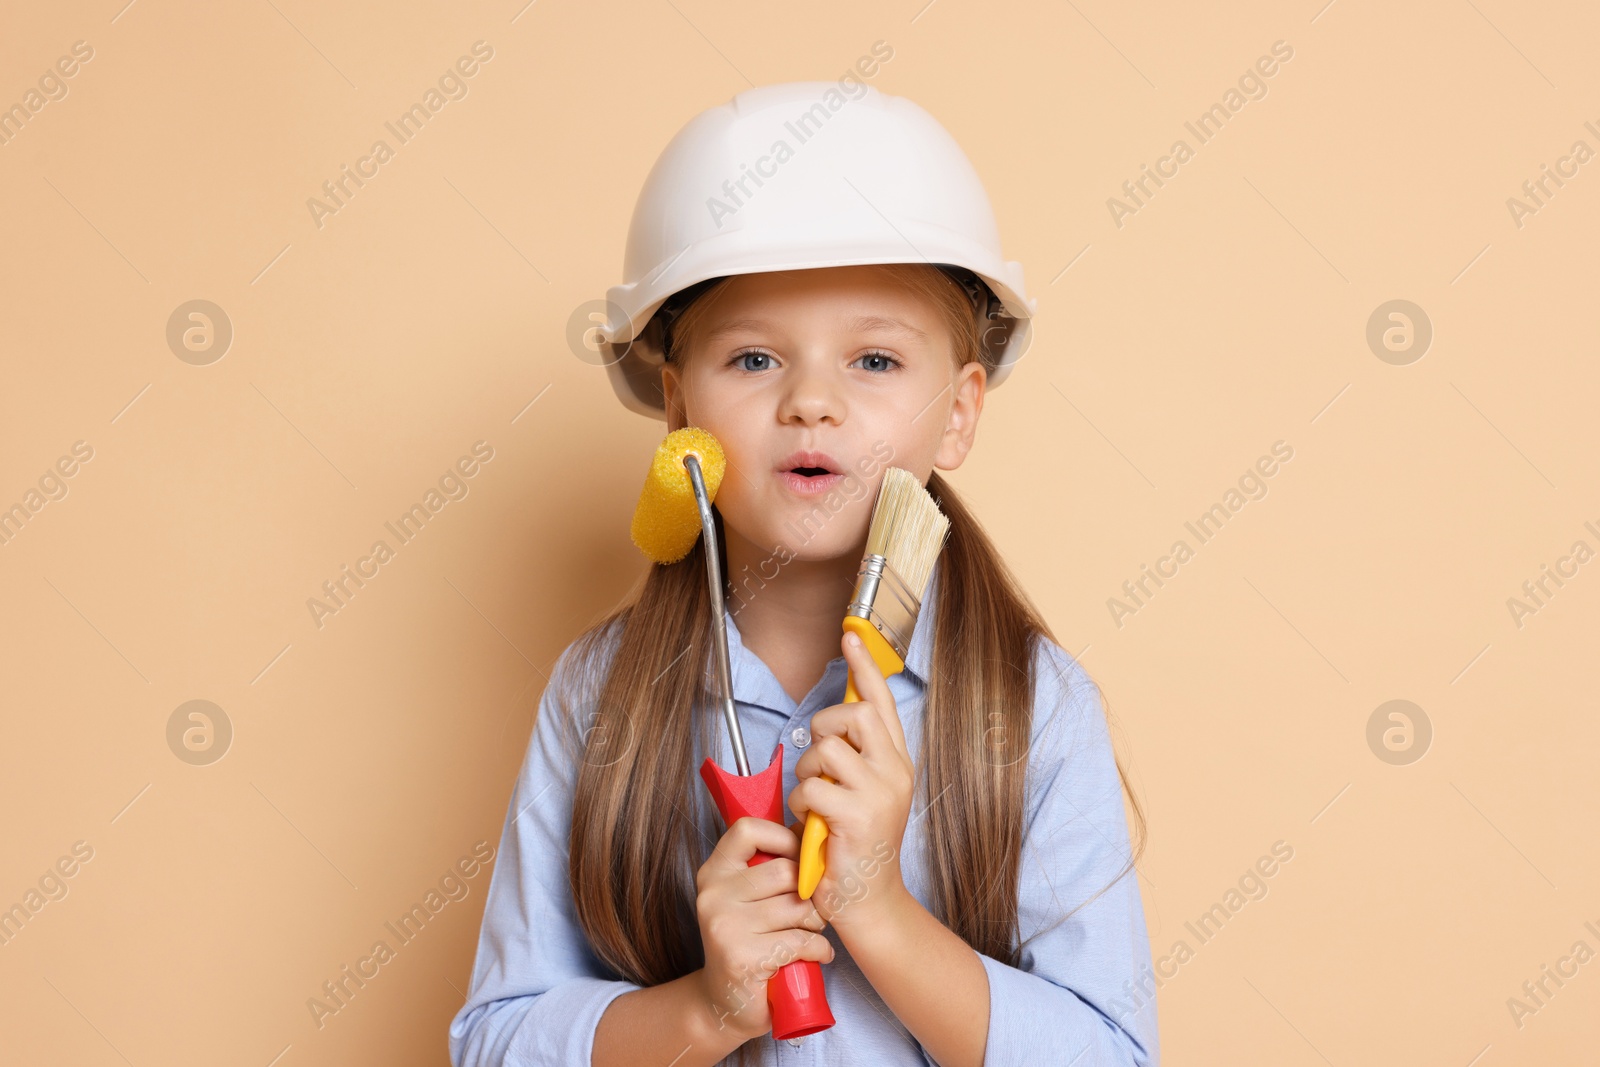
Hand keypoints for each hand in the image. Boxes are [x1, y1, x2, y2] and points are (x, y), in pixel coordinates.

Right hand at [693, 816, 833, 1041]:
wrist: (725, 1004)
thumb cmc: (748, 944)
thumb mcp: (746, 900)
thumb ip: (765, 868)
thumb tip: (809, 834)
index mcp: (714, 872)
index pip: (747, 829)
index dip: (783, 838)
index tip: (799, 858)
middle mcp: (713, 895)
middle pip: (784, 871)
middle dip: (810, 891)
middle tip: (813, 909)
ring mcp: (724, 926)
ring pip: (796, 907)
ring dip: (817, 923)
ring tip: (814, 932)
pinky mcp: (742, 957)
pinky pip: (800, 940)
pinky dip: (820, 948)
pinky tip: (818, 954)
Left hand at [788, 630, 913, 931]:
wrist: (869, 903)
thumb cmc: (856, 848)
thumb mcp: (862, 796)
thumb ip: (852, 760)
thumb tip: (829, 725)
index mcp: (896, 763)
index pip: (881, 702)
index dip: (864, 667)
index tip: (850, 636)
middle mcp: (895, 771)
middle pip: (853, 714)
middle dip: (824, 730)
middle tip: (820, 763)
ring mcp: (881, 793)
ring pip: (826, 749)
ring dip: (808, 774)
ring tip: (816, 803)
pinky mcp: (860, 816)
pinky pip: (812, 787)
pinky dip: (802, 803)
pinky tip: (813, 825)